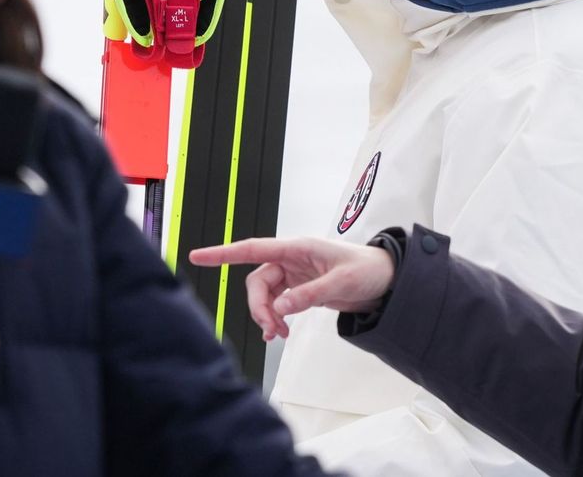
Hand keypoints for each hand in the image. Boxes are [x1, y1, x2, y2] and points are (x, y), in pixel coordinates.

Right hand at [188, 236, 394, 340]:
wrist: (385, 281)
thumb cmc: (367, 270)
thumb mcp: (340, 283)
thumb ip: (309, 295)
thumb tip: (281, 308)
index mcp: (296, 248)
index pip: (251, 248)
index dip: (222, 253)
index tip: (197, 256)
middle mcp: (291, 259)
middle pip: (256, 282)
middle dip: (259, 307)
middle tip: (272, 329)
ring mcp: (294, 274)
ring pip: (265, 295)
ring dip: (267, 316)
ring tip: (279, 335)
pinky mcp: (300, 289)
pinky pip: (276, 304)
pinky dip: (275, 319)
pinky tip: (279, 332)